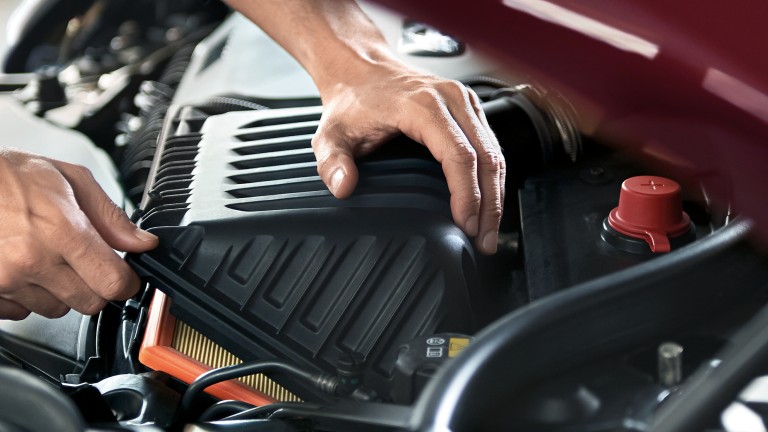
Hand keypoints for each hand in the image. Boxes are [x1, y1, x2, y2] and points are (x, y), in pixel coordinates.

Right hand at [0, 149, 158, 319]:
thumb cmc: (6, 176)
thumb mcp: (68, 179)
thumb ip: (110, 216)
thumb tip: (142, 243)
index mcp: (60, 230)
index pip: (113, 283)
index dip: (125, 281)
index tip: (124, 274)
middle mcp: (32, 260)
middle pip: (90, 303)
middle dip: (94, 285)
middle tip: (80, 260)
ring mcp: (5, 281)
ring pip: (57, 309)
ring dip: (58, 290)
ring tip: (42, 256)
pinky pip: (21, 313)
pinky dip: (25, 296)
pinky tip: (19, 267)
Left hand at [313, 62, 505, 253]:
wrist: (361, 69)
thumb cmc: (352, 101)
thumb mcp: (331, 135)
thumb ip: (332, 162)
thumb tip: (344, 187)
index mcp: (423, 105)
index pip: (459, 156)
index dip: (467, 195)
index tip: (465, 225)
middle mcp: (451, 99)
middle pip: (486, 158)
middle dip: (490, 204)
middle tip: (484, 241)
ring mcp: (464, 102)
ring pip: (495, 153)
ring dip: (496, 195)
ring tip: (488, 231)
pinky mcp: (469, 109)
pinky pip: (490, 146)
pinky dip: (492, 178)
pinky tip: (487, 204)